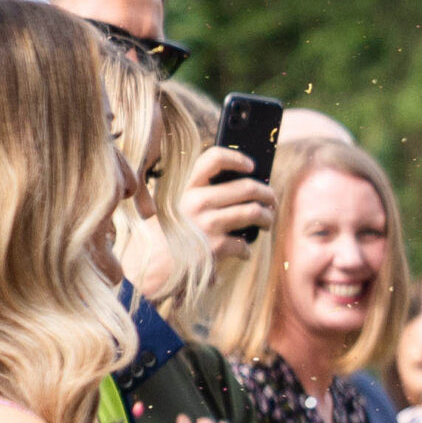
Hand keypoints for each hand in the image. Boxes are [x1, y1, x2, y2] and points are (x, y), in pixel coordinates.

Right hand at [178, 147, 274, 263]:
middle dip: (267, 194)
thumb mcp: (175, 206)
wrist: (150, 264)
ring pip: (254, 212)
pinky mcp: (215, 246)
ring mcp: (207, 223)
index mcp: (187, 187)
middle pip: (247, 187)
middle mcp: (197, 201)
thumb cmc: (167, 234)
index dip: (237, 158)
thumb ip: (199, 195)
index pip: (214, 159)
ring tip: (267, 222)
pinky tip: (243, 252)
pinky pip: (244, 244)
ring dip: (267, 218)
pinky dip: (247, 250)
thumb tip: (240, 190)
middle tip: (272, 201)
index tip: (252, 165)